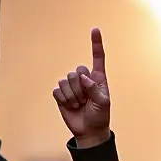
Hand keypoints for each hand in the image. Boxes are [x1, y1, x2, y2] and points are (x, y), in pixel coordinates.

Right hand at [54, 28, 110, 147]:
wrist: (89, 131)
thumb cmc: (100, 116)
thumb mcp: (103, 102)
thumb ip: (94, 88)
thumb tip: (82, 77)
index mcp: (98, 78)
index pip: (97, 58)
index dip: (96, 44)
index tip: (95, 29)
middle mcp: (84, 79)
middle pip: (76, 71)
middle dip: (80, 88)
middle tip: (86, 101)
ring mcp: (72, 86)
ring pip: (66, 81)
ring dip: (73, 96)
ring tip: (79, 105)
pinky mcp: (61, 94)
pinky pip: (58, 90)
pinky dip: (64, 100)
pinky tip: (71, 106)